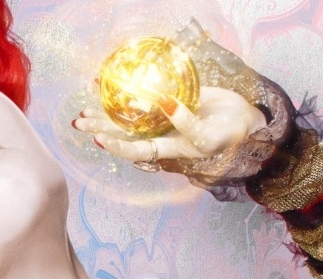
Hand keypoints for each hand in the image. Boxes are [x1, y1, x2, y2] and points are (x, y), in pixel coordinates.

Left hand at [73, 87, 265, 175]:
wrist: (244, 120)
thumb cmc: (228, 134)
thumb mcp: (208, 135)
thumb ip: (186, 122)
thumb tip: (164, 104)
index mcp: (166, 149)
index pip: (135, 150)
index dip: (117, 146)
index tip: (98, 139)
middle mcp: (158, 135)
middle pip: (122, 133)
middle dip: (99, 128)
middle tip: (78, 121)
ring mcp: (160, 119)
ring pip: (127, 117)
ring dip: (105, 112)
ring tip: (84, 107)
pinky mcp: (165, 102)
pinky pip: (141, 98)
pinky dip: (125, 92)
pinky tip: (108, 84)